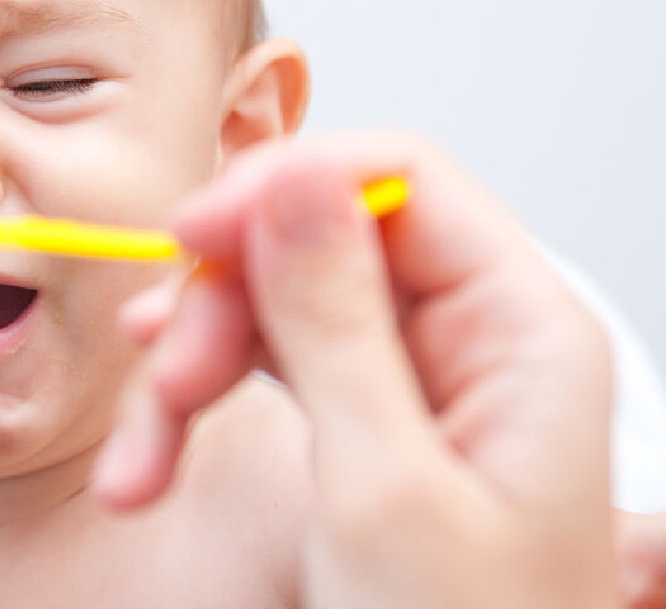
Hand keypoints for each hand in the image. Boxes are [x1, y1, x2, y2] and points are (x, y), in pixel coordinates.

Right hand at [92, 132, 618, 607]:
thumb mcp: (384, 491)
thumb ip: (336, 323)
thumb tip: (294, 174)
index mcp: (524, 333)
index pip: (402, 180)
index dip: (285, 187)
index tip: (189, 235)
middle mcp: (478, 340)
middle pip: (324, 241)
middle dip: (224, 304)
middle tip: (165, 384)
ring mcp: (423, 382)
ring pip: (281, 305)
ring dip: (193, 367)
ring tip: (141, 461)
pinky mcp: (372, 423)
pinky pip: (274, 366)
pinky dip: (203, 402)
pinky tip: (151, 450)